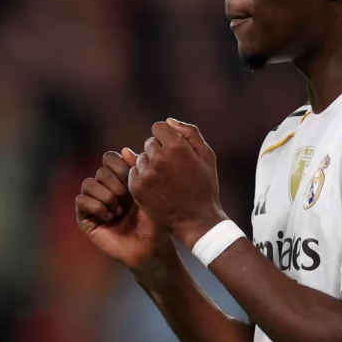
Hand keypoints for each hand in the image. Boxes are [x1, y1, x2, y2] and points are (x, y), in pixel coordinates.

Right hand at [76, 149, 165, 269]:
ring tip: (119, 211)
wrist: (149, 248)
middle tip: (128, 202)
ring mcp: (94, 202)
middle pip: (101, 170)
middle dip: (117, 185)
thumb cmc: (155, 222)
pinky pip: (82, 199)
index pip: (110, 158)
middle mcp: (105, 188)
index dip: (121, 167)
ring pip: (89, 183)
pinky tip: (110, 217)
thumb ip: (137, 169)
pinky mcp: (85, 217)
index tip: (135, 183)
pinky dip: (97, 206)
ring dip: (107, 196)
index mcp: (120, 179)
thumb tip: (123, 150)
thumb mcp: (150, 192)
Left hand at [129, 119, 226, 246]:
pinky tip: (156, 188)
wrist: (196, 221)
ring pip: (141, 158)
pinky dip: (142, 178)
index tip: (173, 149)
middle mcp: (159, 158)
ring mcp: (146, 174)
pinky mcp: (137, 188)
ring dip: (150, 165)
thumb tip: (169, 121)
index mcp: (177, 147)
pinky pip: (133, 173)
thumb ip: (190, 133)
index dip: (166, 137)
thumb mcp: (207, 157)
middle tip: (172, 169)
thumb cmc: (205, 188)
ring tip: (165, 180)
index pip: (158, 127)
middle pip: (149, 143)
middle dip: (159, 151)